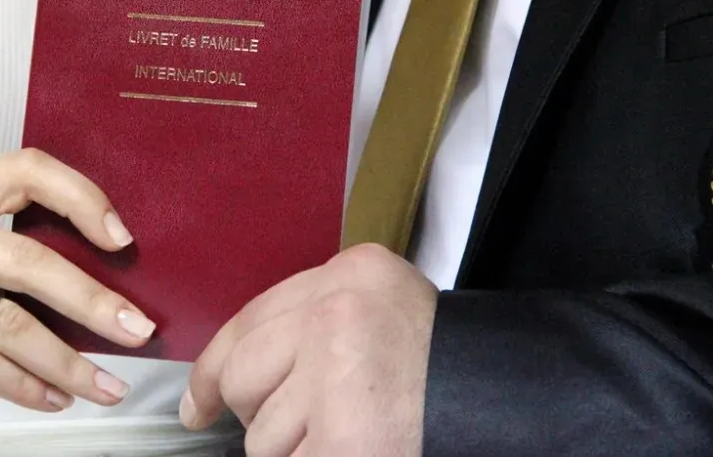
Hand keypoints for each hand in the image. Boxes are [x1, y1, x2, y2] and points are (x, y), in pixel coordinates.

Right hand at [0, 148, 154, 428]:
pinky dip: (24, 384)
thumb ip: (10, 256)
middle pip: (28, 258)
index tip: (122, 241)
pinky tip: (53, 397)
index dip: (82, 198)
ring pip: (8, 320)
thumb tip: (105, 289)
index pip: (27, 169)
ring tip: (106, 385)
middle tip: (138, 331)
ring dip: (67, 360)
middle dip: (93, 302)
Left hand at [182, 244, 437, 456]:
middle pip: (244, 378)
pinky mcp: (345, 441)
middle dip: (261, 414)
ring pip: (263, 437)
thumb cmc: (442, 366)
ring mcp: (337, 377)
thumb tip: (219, 384)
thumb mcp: (378, 310)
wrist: (513, 399)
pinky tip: (351, 447)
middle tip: (313, 423)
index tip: (199, 404)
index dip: (213, 371)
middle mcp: (337, 313)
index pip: (248, 321)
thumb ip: (310, 322)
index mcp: (350, 273)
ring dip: (298, 449)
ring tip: (353, 431)